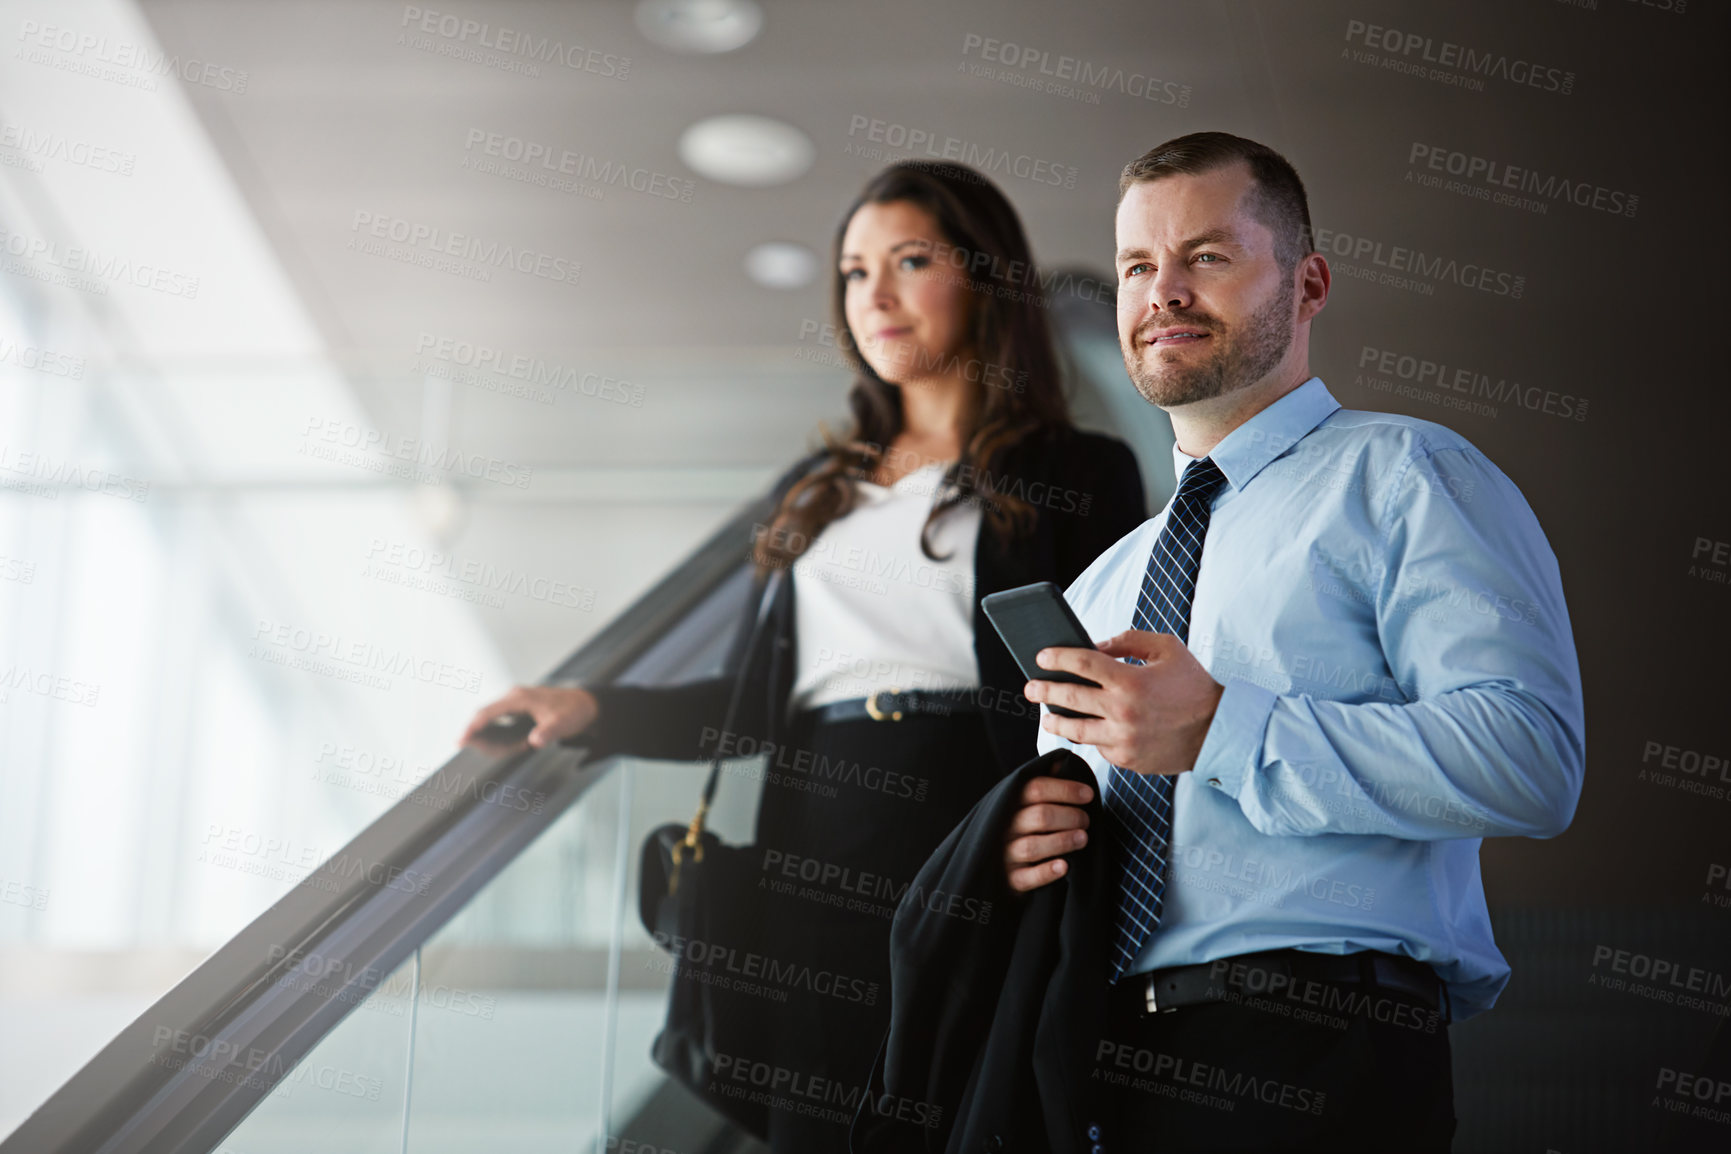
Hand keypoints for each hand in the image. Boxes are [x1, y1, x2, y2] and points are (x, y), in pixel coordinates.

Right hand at [459, 685, 599, 748]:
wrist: (585, 704)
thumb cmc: (573, 712)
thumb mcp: (563, 724)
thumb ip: (548, 732)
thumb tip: (534, 741)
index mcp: (520, 698)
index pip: (488, 712)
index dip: (472, 727)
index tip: (460, 741)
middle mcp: (513, 697)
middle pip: (484, 713)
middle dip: (474, 732)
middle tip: (466, 748)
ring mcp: (514, 701)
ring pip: (490, 717)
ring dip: (486, 735)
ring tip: (494, 750)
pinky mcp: (517, 708)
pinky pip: (498, 720)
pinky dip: (494, 732)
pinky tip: (500, 745)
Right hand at [1003, 774, 1093, 892]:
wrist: (995, 867)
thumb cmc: (1020, 829)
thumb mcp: (1025, 804)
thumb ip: (1042, 785)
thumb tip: (1063, 760)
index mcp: (1009, 803)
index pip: (1035, 788)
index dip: (1065, 789)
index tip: (1088, 794)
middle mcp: (1004, 826)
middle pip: (1039, 816)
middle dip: (1069, 816)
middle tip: (1086, 820)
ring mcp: (1005, 854)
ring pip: (1032, 846)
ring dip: (1062, 841)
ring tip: (1083, 838)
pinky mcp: (1010, 880)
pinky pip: (1027, 878)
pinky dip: (1046, 872)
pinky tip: (1064, 866)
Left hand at [1023, 630, 1223, 775]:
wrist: (1219, 731)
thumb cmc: (1193, 686)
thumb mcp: (1167, 649)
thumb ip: (1129, 641)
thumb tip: (1096, 645)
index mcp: (1130, 681)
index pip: (1082, 664)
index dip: (1057, 658)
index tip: (1041, 657)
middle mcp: (1122, 712)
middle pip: (1069, 698)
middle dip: (1043, 690)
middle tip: (1030, 687)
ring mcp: (1123, 739)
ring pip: (1075, 731)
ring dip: (1055, 721)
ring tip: (1046, 716)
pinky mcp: (1127, 759)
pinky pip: (1098, 747)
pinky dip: (1089, 737)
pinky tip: (1082, 730)